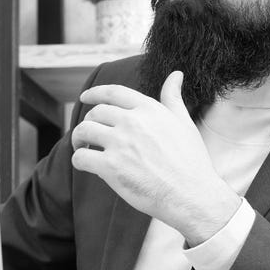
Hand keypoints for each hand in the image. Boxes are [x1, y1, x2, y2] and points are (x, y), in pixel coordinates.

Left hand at [71, 71, 239, 244]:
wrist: (191, 195)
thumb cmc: (191, 161)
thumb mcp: (184, 123)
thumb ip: (173, 98)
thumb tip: (175, 74)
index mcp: (148, 109)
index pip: (112, 92)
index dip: (94, 93)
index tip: (84, 97)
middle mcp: (132, 122)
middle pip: (95, 112)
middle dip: (89, 121)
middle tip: (89, 134)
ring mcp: (120, 143)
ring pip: (83, 131)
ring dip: (78, 138)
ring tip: (83, 147)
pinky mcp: (111, 167)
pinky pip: (81, 157)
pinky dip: (79, 160)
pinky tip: (85, 164)